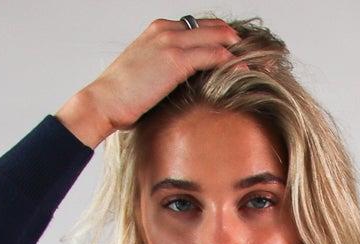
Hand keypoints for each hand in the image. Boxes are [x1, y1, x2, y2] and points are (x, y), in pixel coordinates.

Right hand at [57, 15, 244, 144]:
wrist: (103, 100)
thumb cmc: (120, 95)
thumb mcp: (145, 74)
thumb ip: (165, 70)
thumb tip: (183, 86)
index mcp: (157, 30)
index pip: (196, 26)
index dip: (217, 35)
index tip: (233, 47)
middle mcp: (165, 30)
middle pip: (208, 27)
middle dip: (231, 38)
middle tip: (253, 50)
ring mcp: (170, 43)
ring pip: (213, 38)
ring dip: (236, 49)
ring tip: (255, 59)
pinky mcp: (174, 60)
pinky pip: (210, 55)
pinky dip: (229, 60)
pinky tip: (242, 67)